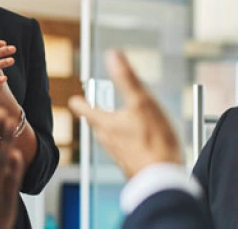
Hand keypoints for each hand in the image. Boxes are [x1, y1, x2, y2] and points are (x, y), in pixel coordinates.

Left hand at [68, 50, 180, 178]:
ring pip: (109, 137)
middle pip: (96, 124)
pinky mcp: (132, 165)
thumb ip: (127, 78)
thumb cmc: (153, 142)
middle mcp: (108, 140)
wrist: (164, 181)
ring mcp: (120, 154)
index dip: (79, 102)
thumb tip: (113, 54)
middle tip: (92, 107)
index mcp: (106, 124)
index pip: (85, 110)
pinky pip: (124, 149)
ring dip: (110, 127)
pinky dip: (126, 141)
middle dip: (94, 114)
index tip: (74, 99)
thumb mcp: (141, 102)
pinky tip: (138, 141)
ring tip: (115, 121)